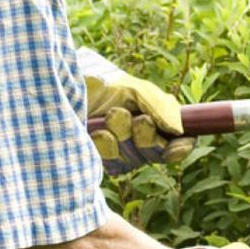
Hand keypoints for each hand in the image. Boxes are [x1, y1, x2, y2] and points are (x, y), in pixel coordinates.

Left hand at [79, 48, 193, 174]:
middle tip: (136, 118)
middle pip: (157, 153)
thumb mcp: (135, 89)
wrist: (68, 87)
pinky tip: (97, 130)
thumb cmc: (104, 85)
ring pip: (134, 159)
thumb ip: (159, 106)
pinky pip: (112, 163)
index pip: (176, 145)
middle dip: (146, 135)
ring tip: (109, 116)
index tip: (176, 144)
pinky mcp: (100, 160)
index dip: (180, 147)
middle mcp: (139, 140)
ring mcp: (120, 152)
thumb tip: (179, 130)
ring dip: (123, 135)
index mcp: (154, 122)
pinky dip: (106, 145)